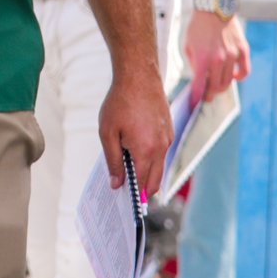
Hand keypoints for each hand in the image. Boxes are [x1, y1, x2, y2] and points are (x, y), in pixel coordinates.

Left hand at [98, 73, 173, 200]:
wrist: (138, 75)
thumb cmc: (120, 102)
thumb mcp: (108, 133)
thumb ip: (113, 161)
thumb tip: (117, 184)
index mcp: (147, 150)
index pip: (144, 184)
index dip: (135, 195)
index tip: (125, 201)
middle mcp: (161, 147)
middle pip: (155, 180)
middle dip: (143, 189)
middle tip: (127, 192)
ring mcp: (167, 138)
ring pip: (159, 166)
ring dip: (147, 172)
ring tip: (128, 170)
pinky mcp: (168, 130)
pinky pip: (161, 151)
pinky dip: (151, 157)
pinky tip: (135, 150)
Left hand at [183, 8, 249, 102]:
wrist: (214, 7)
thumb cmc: (198, 27)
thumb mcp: (189, 45)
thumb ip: (195, 64)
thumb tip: (198, 80)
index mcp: (203, 59)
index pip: (199, 87)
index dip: (197, 98)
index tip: (194, 103)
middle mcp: (218, 59)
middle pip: (216, 87)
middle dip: (210, 93)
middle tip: (207, 94)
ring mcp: (232, 55)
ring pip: (229, 82)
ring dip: (222, 86)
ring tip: (217, 84)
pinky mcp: (243, 50)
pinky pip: (244, 72)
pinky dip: (240, 78)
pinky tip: (234, 76)